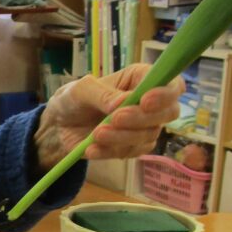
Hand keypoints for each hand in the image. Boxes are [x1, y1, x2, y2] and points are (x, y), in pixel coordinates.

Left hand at [32, 64, 183, 172]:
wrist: (59, 127)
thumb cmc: (73, 100)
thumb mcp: (80, 90)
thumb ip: (101, 93)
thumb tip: (124, 102)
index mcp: (141, 78)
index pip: (171, 84)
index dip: (165, 93)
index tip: (145, 101)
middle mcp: (149, 103)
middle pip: (168, 112)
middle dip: (141, 118)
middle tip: (114, 118)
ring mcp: (144, 127)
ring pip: (148, 136)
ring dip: (121, 137)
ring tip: (96, 134)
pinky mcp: (132, 148)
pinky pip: (131, 153)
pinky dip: (110, 151)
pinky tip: (91, 148)